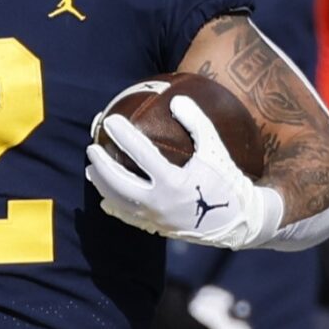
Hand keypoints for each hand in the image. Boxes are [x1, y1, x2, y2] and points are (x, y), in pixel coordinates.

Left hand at [86, 96, 283, 248]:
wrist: (237, 220)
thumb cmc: (226, 180)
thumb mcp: (214, 150)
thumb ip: (197, 123)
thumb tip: (176, 100)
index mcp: (172, 181)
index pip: (140, 154)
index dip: (123, 135)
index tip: (110, 121)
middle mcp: (159, 202)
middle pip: (118, 181)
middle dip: (101, 164)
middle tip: (91, 147)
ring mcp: (154, 217)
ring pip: (118, 201)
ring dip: (101, 184)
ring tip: (90, 169)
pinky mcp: (155, 228)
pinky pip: (127, 217)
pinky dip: (113, 206)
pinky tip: (104, 197)